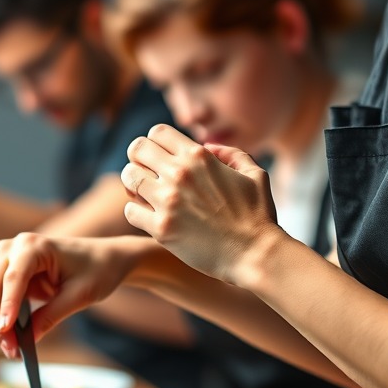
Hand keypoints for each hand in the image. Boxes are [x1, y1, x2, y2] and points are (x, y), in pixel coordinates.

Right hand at [0, 233, 133, 357]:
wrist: (104, 257)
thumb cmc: (97, 270)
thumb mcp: (80, 295)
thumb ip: (52, 316)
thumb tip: (28, 340)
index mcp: (34, 246)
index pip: (12, 278)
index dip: (7, 306)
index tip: (6, 332)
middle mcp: (12, 247)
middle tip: (11, 351)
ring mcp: (4, 258)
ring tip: (12, 349)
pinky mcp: (4, 273)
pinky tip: (11, 339)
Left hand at [120, 124, 280, 283]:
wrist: (256, 254)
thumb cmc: (258, 215)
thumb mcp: (254, 174)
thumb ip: (232, 154)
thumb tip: (208, 147)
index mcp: (199, 156)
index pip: (158, 133)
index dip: (156, 143)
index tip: (161, 158)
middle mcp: (180, 174)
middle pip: (137, 149)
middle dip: (139, 159)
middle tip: (147, 175)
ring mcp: (168, 201)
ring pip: (129, 177)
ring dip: (134, 185)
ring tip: (146, 196)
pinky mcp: (162, 228)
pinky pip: (131, 210)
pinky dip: (137, 212)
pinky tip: (150, 218)